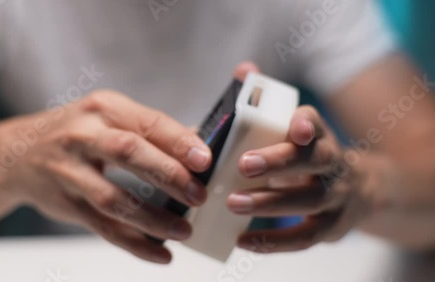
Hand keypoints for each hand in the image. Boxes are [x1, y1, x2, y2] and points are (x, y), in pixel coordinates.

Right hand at [2, 90, 211, 262]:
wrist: (18, 152)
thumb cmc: (77, 132)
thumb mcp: (109, 117)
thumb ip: (150, 130)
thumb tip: (199, 145)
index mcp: (103, 109)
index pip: (147, 122)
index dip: (178, 141)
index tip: (205, 160)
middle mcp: (83, 135)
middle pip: (129, 153)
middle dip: (169, 175)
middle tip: (199, 196)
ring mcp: (69, 170)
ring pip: (114, 198)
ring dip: (153, 218)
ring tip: (184, 231)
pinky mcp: (64, 203)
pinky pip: (102, 228)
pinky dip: (134, 245)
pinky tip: (160, 254)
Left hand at [226, 64, 367, 252]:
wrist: (359, 189)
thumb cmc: (308, 155)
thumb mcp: (293, 129)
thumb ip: (266, 101)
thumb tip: (243, 69)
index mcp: (319, 135)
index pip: (315, 122)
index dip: (305, 123)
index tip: (294, 126)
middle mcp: (333, 163)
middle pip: (312, 161)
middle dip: (279, 162)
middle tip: (243, 164)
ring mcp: (336, 197)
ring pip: (309, 200)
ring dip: (270, 202)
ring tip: (233, 203)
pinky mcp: (331, 228)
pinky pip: (305, 237)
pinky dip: (274, 242)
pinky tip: (243, 241)